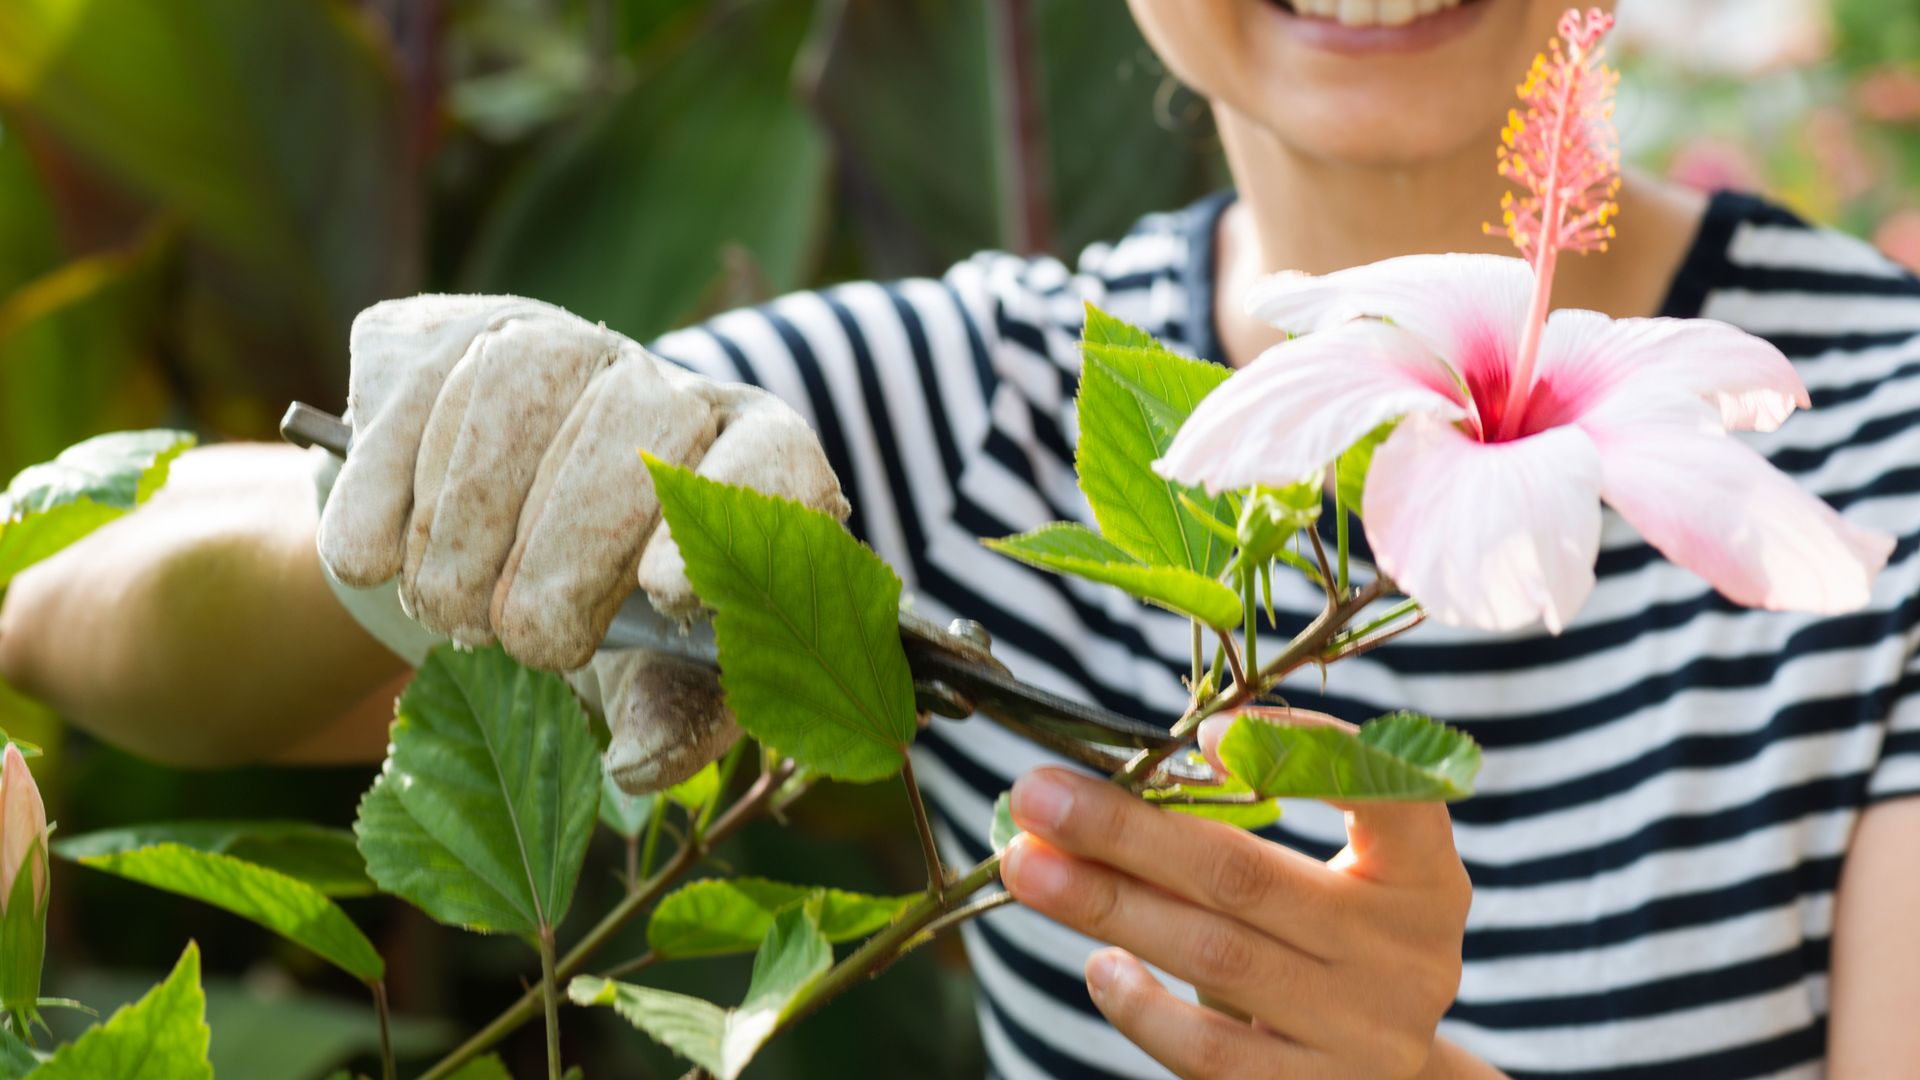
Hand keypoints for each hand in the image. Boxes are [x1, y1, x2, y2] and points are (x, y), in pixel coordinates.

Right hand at [317, 294, 848, 791]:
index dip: (724, 518)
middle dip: (570, 546)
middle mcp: (665, 381)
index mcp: (750, 462)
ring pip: (520, 385)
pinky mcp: (443, 333)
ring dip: (468, 522)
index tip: (667, 597)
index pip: (774, 458)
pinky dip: (382, 485)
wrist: (483, 547)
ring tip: (447, 613)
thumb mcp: (649, 673)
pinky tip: (371, 556)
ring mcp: (557, 341)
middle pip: (637, 422)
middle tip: (525, 643)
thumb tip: (638, 760)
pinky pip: (416, 386)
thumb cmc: (602, 616)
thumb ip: (669, 714)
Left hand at [1000, 708, 1472, 1079]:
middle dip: (1126, 830)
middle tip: (1039, 795)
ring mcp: (1366, 1032)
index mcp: (1422, 873)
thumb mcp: (1328, 882)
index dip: (1300, 753)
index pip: (1384, 793)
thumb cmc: (1333, 948)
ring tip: (1029, 867)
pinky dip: (1141, 1005)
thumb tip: (1096, 791)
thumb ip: (1244, 832)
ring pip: (1214, 956)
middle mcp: (1408, 951)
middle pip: (1246, 876)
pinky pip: (1209, 1049)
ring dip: (1106, 905)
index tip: (1204, 732)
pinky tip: (1097, 967)